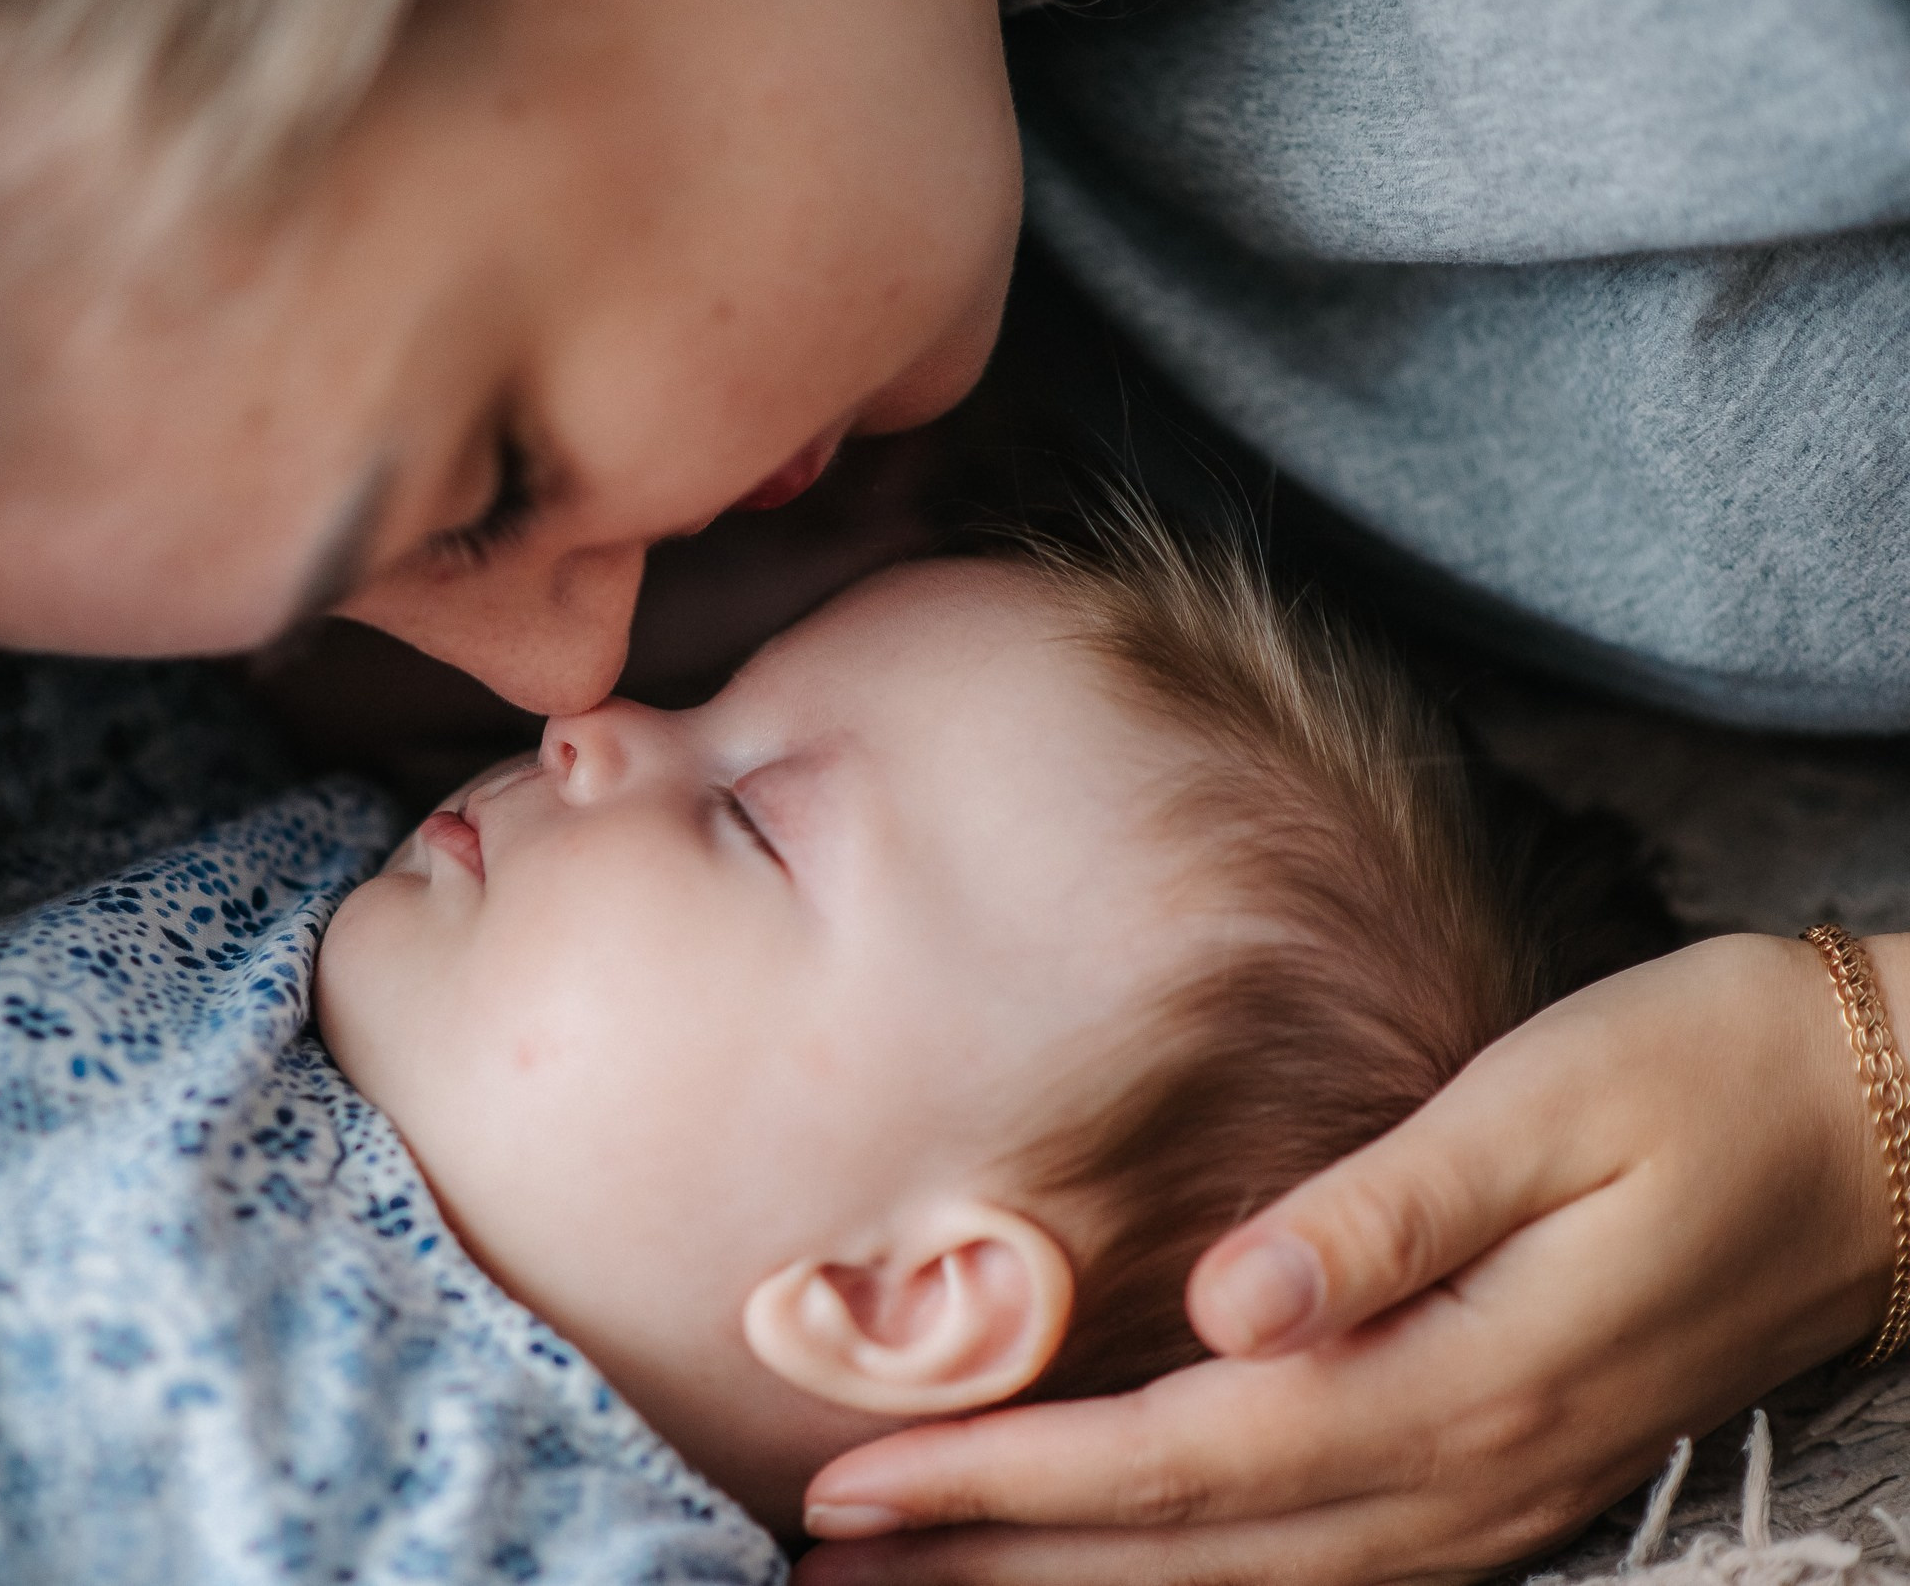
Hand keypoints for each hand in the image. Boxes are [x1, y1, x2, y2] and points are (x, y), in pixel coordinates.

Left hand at [795, 932, 1900, 1585]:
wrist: (1894, 1140)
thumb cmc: (1708, 1083)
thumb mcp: (1550, 1109)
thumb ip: (1387, 1212)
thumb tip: (1233, 1303)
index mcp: (1459, 1381)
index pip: (1183, 1456)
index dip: (1007, 1484)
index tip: (856, 1486)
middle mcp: (1468, 1474)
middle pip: (1188, 1556)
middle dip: (993, 1568)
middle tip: (817, 1566)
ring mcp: (1493, 1498)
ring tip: (912, 1581)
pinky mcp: (1502, 1476)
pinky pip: (1311, 1567)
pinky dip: (1181, 1577)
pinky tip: (1104, 1564)